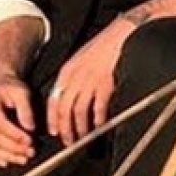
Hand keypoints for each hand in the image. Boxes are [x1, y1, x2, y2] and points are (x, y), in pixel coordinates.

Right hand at [0, 73, 36, 167]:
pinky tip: (6, 162)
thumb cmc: (12, 88)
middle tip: (30, 152)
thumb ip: (25, 109)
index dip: (15, 135)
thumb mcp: (22, 92)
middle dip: (14, 148)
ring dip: (8, 156)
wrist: (2, 85)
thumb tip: (29, 128)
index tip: (30, 141)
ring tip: (24, 159)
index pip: (0, 124)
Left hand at [47, 19, 136, 145]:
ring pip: (79, 111)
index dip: (53, 119)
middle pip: (64, 109)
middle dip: (66, 129)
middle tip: (69, 142)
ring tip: (84, 138)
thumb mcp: (82, 59)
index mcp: (67, 71)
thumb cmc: (104, 46)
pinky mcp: (106, 82)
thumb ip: (74, 78)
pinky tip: (100, 126)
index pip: (53, 100)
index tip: (55, 132)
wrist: (123, 33)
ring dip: (81, 128)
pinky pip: (98, 107)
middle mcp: (75, 76)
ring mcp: (90, 80)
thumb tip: (70, 100)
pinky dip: (98, 119)